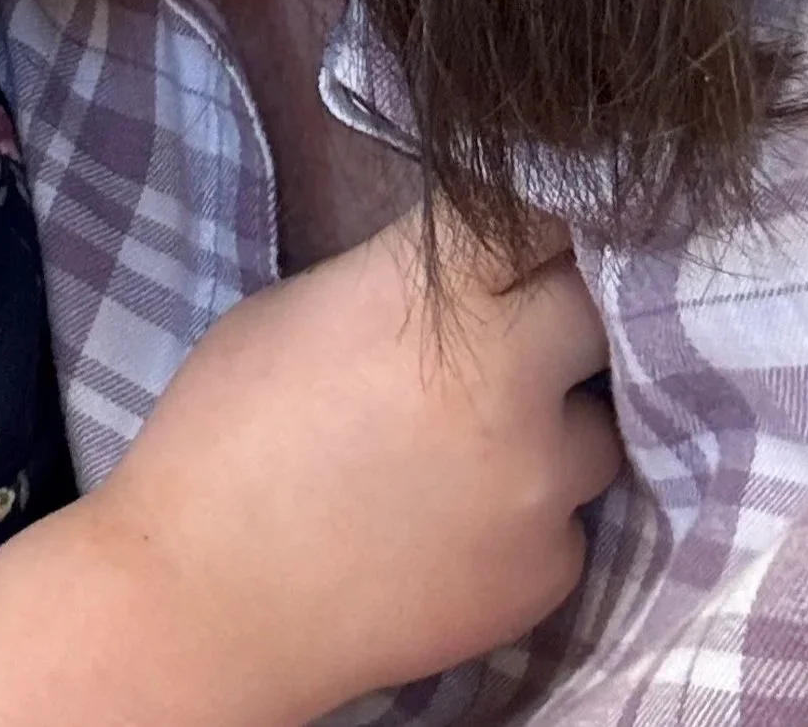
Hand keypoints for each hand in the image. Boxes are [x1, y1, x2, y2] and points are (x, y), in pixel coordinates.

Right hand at [88, 211, 619, 717]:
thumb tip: (466, 279)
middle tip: (503, 332)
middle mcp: (511, 378)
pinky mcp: (551, 571)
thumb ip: (400, 285)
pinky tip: (450, 522)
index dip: (537, 220)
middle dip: (555, 314)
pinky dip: (526, 512)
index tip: (524, 233)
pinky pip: (567, 517)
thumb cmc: (224, 427)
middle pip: (595, 309)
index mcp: (434, 295)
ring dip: (549, 422)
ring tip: (467, 446)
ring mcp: (542, 483)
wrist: (212, 593)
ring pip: (592, 426)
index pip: (544, 214)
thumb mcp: (297, 310)